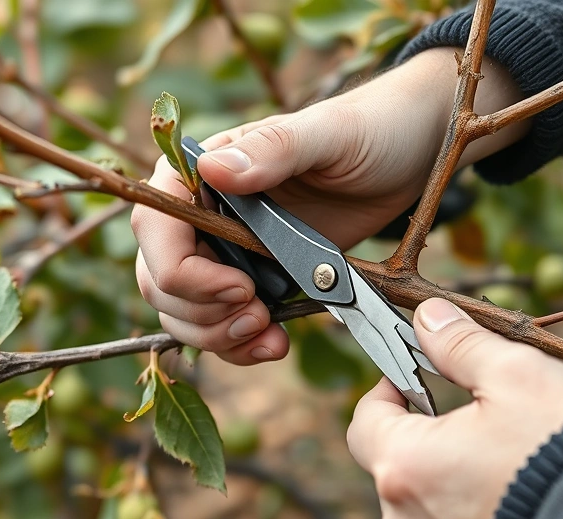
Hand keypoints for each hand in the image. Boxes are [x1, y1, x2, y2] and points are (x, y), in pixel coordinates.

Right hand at [132, 49, 527, 363]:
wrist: (407, 156)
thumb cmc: (368, 130)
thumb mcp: (327, 135)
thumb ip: (274, 149)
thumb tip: (215, 169)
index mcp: (204, 169)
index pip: (156, 227)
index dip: (182, 269)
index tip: (237, 287)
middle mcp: (204, 211)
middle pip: (160, 279)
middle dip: (200, 311)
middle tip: (255, 317)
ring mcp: (228, 249)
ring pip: (184, 310)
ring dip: (217, 335)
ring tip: (267, 337)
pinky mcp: (258, 278)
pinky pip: (224, 322)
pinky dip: (240, 344)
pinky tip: (274, 344)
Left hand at [347, 299, 562, 518]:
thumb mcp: (516, 373)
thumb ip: (460, 344)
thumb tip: (429, 318)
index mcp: (406, 465)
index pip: (365, 420)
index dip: (388, 388)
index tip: (416, 373)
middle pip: (397, 463)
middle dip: (427, 431)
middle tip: (475, 409)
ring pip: (428, 503)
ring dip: (453, 475)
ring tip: (509, 454)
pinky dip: (476, 512)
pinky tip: (519, 493)